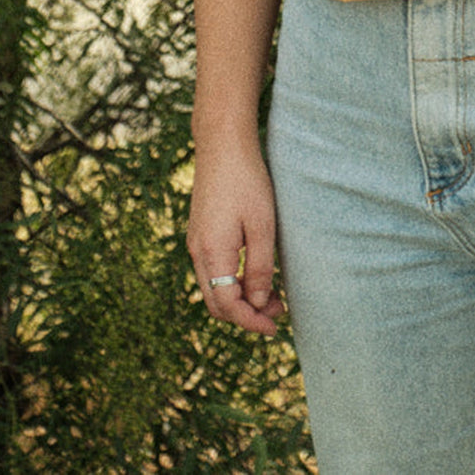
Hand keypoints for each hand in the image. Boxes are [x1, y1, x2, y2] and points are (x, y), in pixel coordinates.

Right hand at [187, 140, 284, 335]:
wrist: (223, 146)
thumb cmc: (247, 182)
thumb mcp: (262, 225)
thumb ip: (260, 268)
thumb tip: (258, 304)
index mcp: (212, 253)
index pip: (227, 305)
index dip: (250, 321)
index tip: (274, 328)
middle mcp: (198, 252)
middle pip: (216, 302)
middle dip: (246, 314)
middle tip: (278, 314)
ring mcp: (196, 242)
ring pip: (214, 287)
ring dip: (240, 298)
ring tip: (273, 296)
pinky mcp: (201, 233)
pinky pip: (213, 271)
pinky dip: (233, 282)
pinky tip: (256, 274)